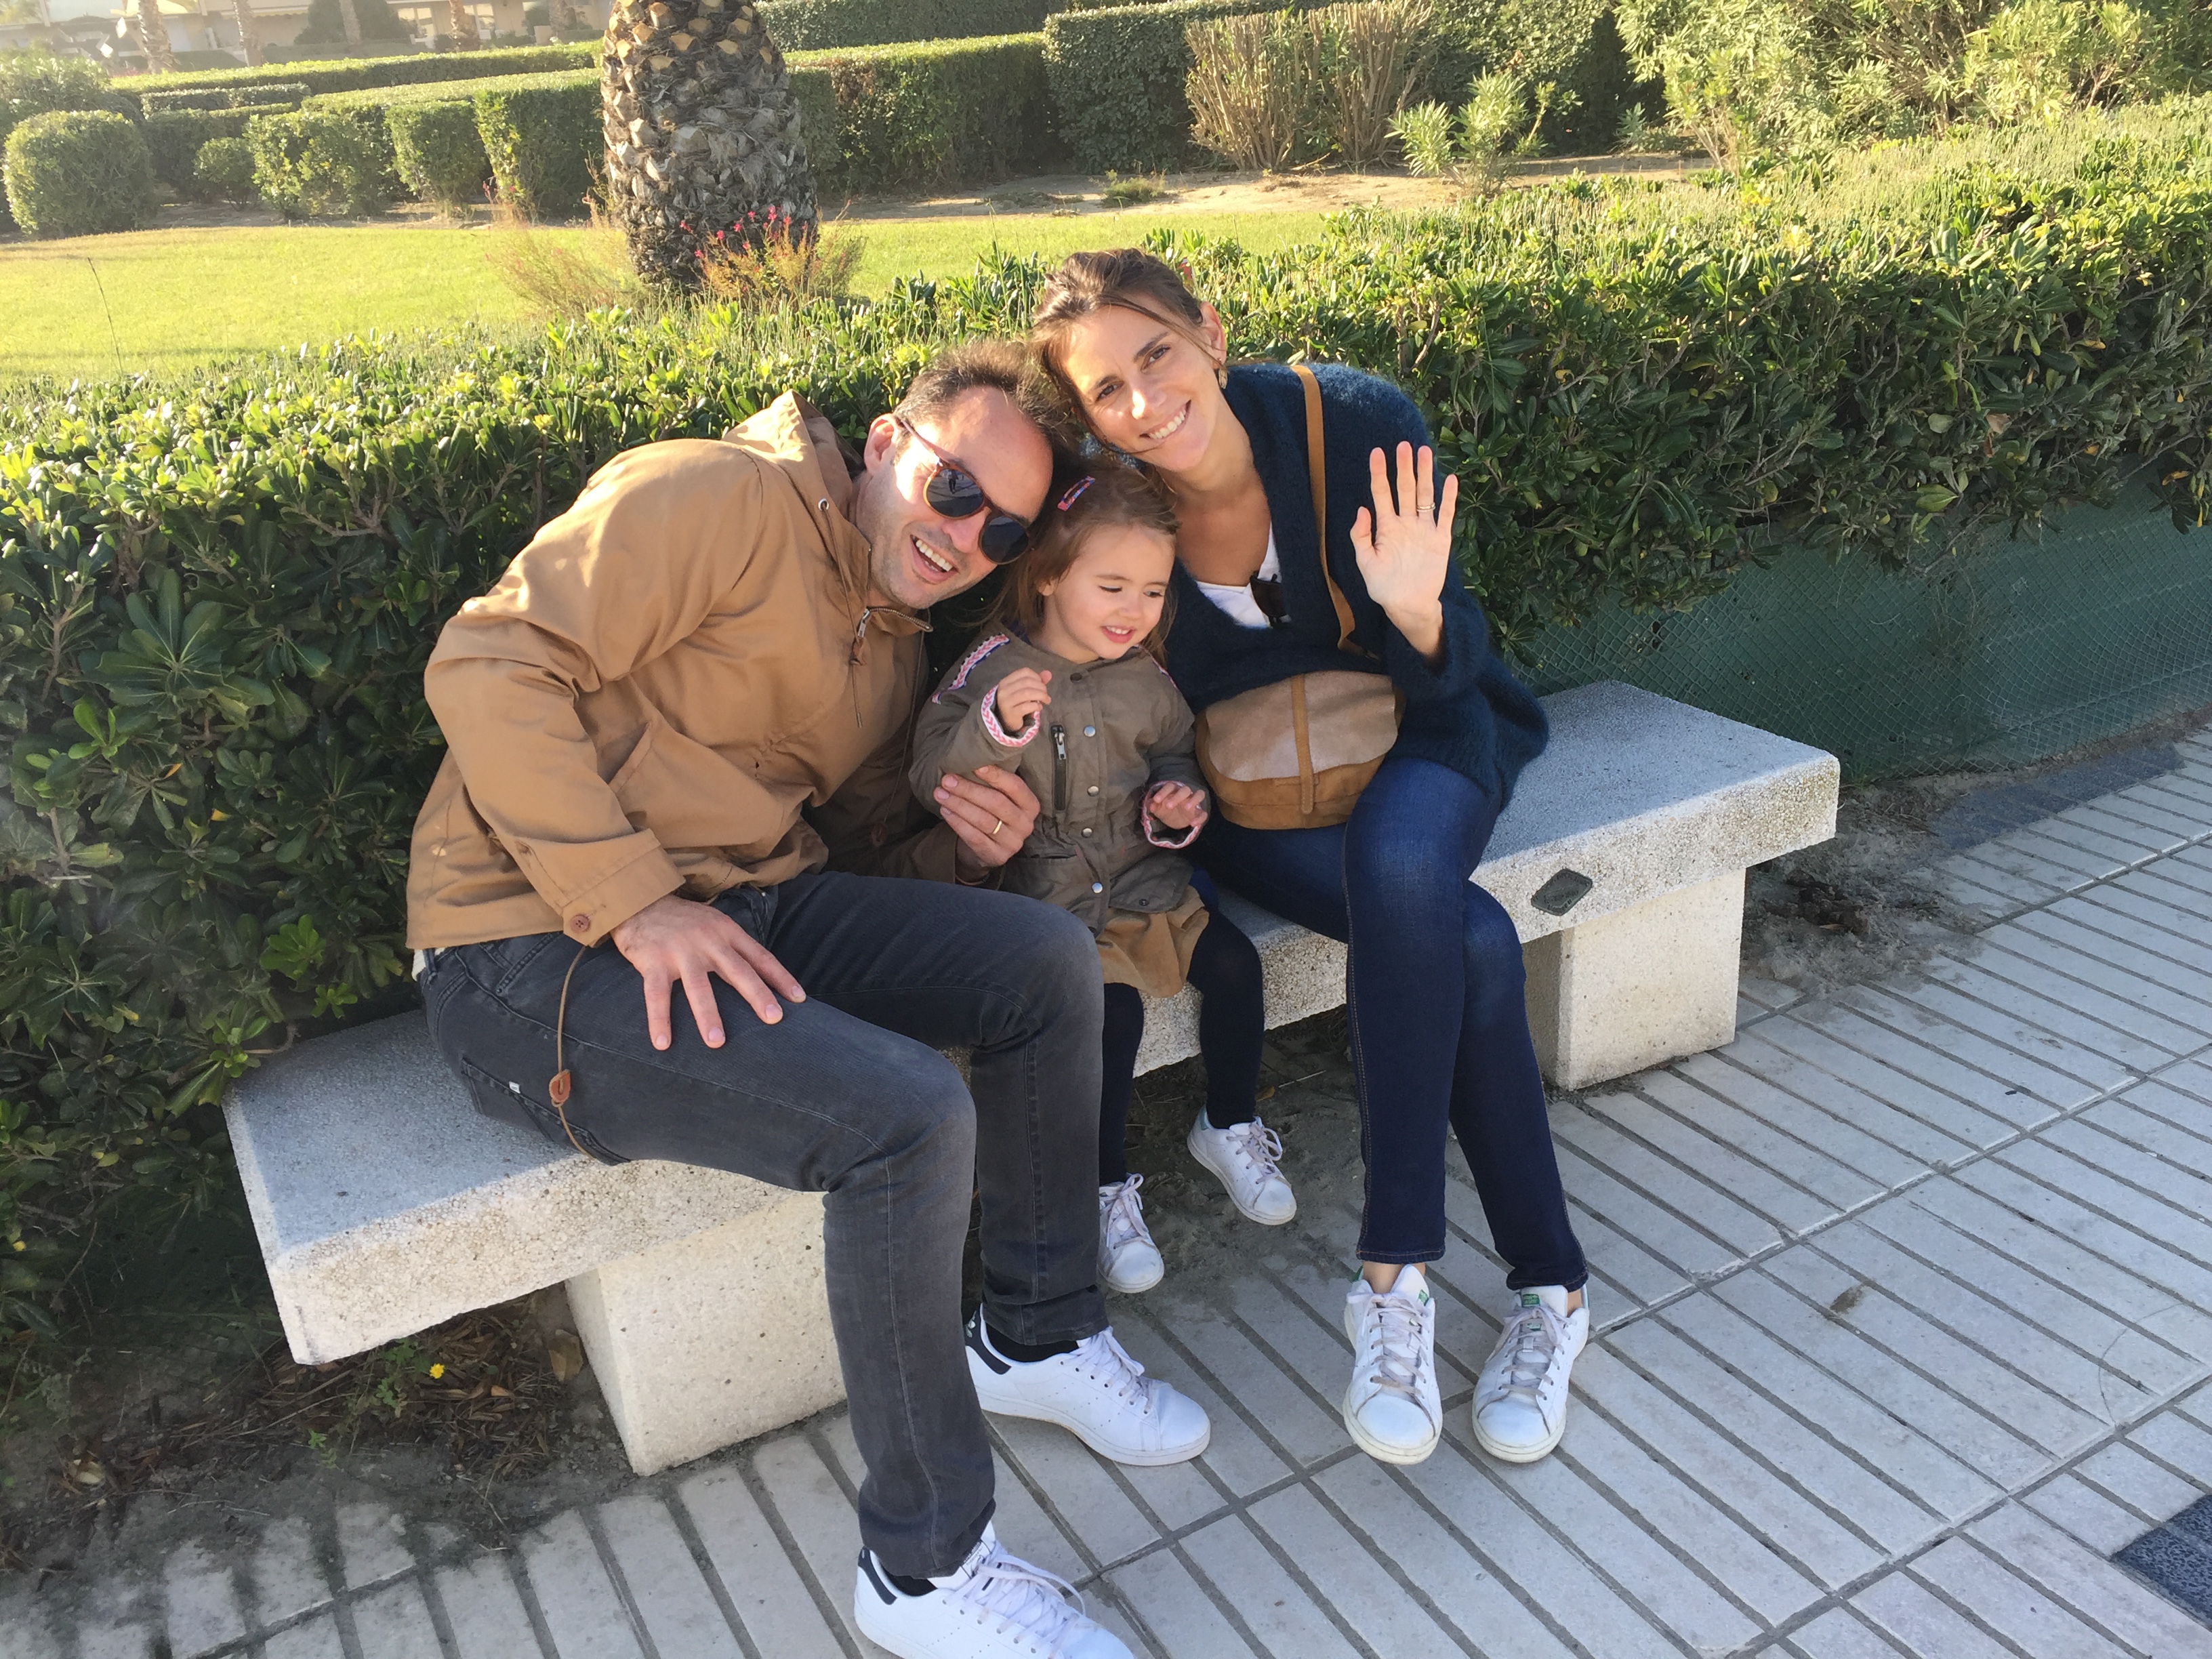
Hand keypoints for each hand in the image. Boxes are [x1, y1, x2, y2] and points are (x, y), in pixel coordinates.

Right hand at [609, 893, 804, 1049]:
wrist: (640, 899)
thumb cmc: (683, 920)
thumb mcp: (714, 924)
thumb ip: (734, 947)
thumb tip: (762, 977)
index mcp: (726, 931)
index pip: (759, 956)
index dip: (780, 977)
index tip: (799, 999)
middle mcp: (707, 940)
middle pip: (737, 970)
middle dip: (757, 995)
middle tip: (774, 1019)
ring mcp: (680, 951)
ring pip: (698, 987)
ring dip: (708, 1015)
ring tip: (717, 1043)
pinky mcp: (652, 961)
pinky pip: (656, 995)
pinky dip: (659, 1020)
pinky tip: (663, 1043)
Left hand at [937, 763, 1040, 878]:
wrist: (986, 849)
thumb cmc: (991, 815)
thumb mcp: (999, 798)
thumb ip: (992, 783)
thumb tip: (970, 760)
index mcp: (1030, 805)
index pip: (1015, 786)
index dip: (995, 775)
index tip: (974, 764)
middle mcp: (1025, 824)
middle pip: (996, 802)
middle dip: (969, 789)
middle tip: (947, 779)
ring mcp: (1012, 842)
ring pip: (983, 820)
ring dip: (958, 804)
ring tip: (940, 793)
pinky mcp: (997, 856)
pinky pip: (974, 837)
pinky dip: (957, 822)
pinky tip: (944, 810)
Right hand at [990, 667, 1051, 735]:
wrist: (1006, 722)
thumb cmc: (1016, 704)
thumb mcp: (1024, 690)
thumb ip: (1036, 681)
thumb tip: (1048, 673)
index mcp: (1006, 681)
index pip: (1024, 672)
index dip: (1037, 676)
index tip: (1041, 684)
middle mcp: (1004, 690)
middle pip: (1027, 682)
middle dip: (1041, 687)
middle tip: (1046, 694)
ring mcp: (1006, 702)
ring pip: (1027, 693)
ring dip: (1041, 695)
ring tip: (1046, 700)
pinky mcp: (1011, 713)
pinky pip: (1026, 706)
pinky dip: (1036, 706)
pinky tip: (1039, 707)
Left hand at [1146, 781, 1208, 832]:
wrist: (1175, 818)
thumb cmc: (1166, 808)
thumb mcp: (1158, 808)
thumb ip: (1153, 805)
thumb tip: (1151, 804)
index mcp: (1173, 790)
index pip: (1170, 786)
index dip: (1163, 792)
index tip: (1156, 800)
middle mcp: (1185, 794)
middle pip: (1185, 789)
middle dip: (1177, 796)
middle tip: (1169, 806)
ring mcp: (1193, 802)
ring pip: (1199, 794)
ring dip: (1193, 800)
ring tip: (1186, 808)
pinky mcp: (1198, 813)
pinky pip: (1203, 813)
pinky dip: (1200, 818)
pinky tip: (1193, 824)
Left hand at [1350, 441, 1456, 661]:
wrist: (1408, 606)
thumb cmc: (1384, 587)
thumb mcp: (1366, 563)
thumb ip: (1361, 537)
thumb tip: (1361, 509)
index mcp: (1386, 527)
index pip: (1381, 494)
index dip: (1379, 473)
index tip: (1376, 453)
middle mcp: (1406, 523)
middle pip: (1405, 489)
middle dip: (1404, 467)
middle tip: (1403, 445)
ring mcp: (1424, 530)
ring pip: (1425, 496)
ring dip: (1425, 475)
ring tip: (1425, 452)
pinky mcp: (1440, 540)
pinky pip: (1445, 515)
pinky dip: (1448, 498)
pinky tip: (1451, 479)